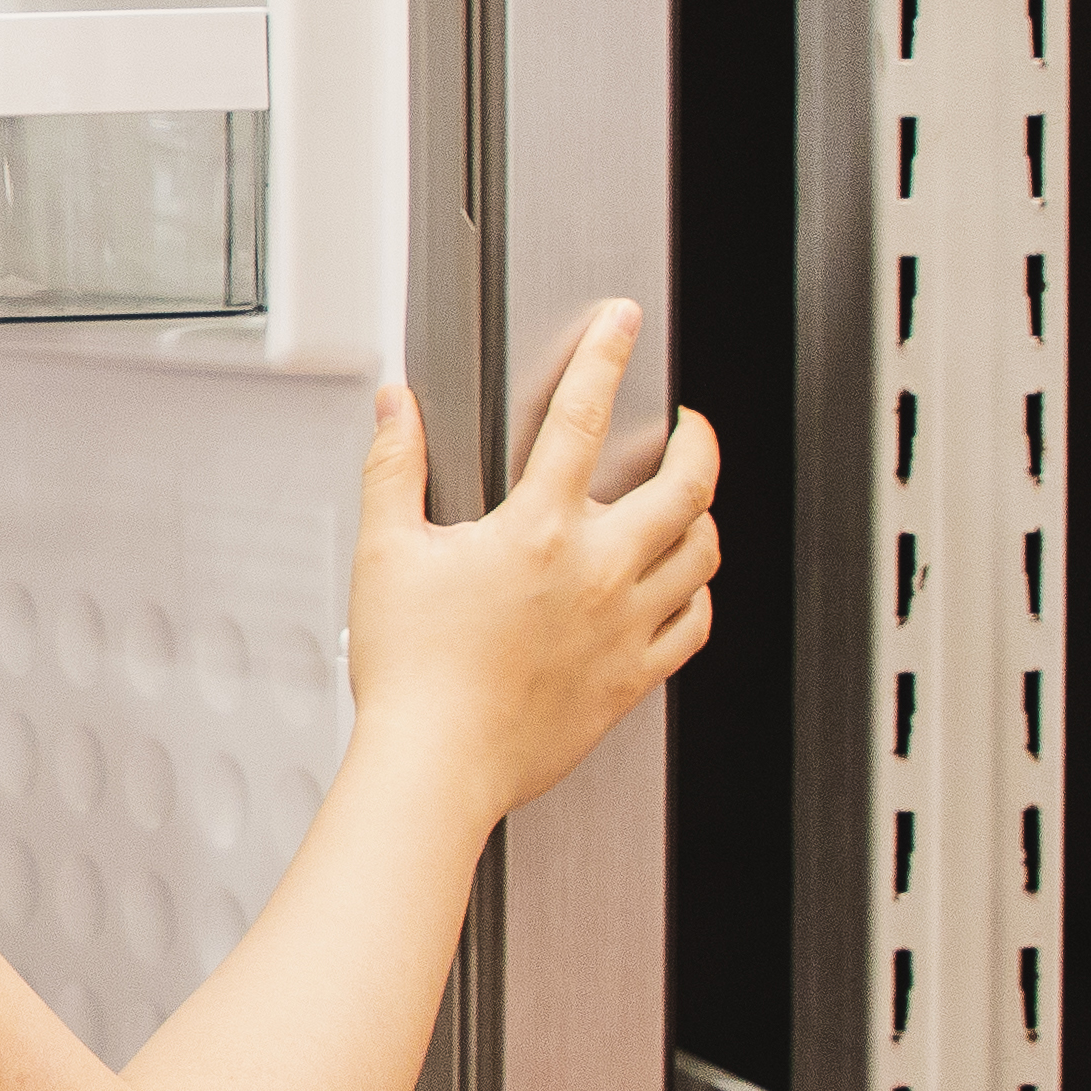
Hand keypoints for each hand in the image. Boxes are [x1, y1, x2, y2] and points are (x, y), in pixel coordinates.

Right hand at [344, 301, 718, 824]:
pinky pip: (695, 624)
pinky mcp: (633, 677)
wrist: (439, 765)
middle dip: (698, 437)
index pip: (583, 416)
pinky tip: (683, 585)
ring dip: (704, 514)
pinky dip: (698, 592)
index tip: (621, 325)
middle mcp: (598, 572)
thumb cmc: (412, 673)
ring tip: (691, 499)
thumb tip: (397, 410)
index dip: (606, 355)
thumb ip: (395, 468)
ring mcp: (624, 626)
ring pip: (702, 552)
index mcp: (539, 531)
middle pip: (685, 483)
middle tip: (690, 422)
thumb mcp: (386, 554)